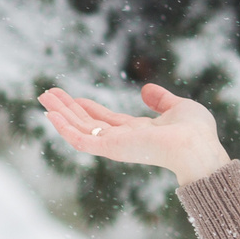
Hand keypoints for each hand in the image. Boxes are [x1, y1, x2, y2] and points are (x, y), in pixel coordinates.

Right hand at [38, 82, 231, 183]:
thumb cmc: (196, 131)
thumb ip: (161, 100)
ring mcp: (114, 145)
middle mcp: (123, 140)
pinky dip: (63, 128)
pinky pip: (80, 140)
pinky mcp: (109, 148)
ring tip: (43, 97)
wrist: (196, 145)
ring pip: (79, 130)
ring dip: (60, 113)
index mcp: (138, 132)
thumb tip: (146, 90)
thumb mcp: (178, 107)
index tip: (72, 97)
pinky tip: (50, 114)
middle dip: (67, 109)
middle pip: (87, 124)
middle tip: (47, 94)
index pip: (105, 120)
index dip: (87, 108)